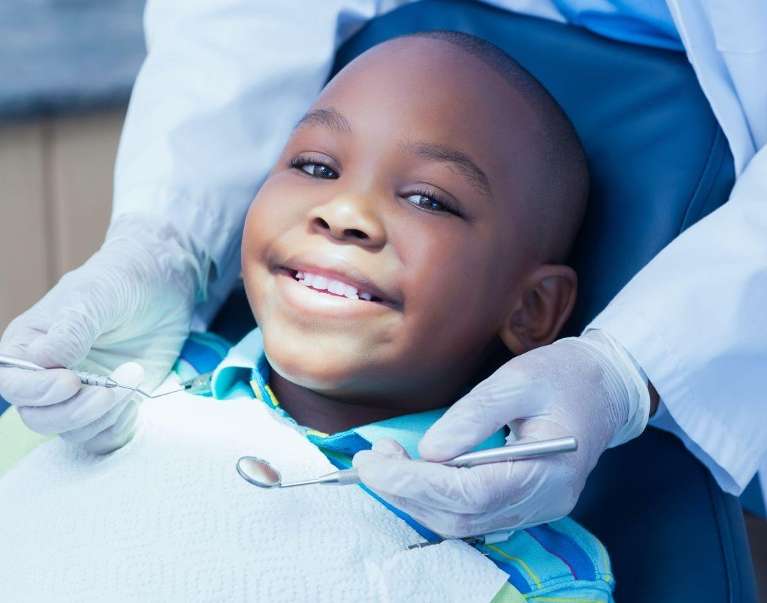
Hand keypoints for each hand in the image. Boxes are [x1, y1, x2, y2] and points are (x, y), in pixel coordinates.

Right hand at [0, 214, 203, 452]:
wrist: (162, 286)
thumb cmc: (120, 282)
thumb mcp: (96, 296)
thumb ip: (72, 329)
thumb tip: (46, 361)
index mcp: (28, 347)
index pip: (12, 384)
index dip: (36, 392)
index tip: (71, 381)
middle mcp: (47, 377)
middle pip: (40, 418)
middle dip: (78, 411)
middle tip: (113, 389)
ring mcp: (80, 395)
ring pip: (73, 432)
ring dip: (105, 416)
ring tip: (132, 378)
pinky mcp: (110, 407)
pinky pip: (103, 438)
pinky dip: (118, 428)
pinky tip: (135, 401)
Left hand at [353, 330, 650, 537]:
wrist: (602, 389)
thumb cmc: (563, 377)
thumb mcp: (518, 380)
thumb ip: (474, 416)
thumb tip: (429, 451)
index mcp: (549, 472)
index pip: (470, 494)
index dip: (416, 483)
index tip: (374, 461)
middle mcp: (543, 502)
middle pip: (461, 517)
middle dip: (406, 492)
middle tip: (371, 458)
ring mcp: (534, 509)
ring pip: (461, 524)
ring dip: (414, 498)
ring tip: (385, 462)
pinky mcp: (522, 504)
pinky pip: (470, 515)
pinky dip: (432, 500)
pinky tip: (411, 474)